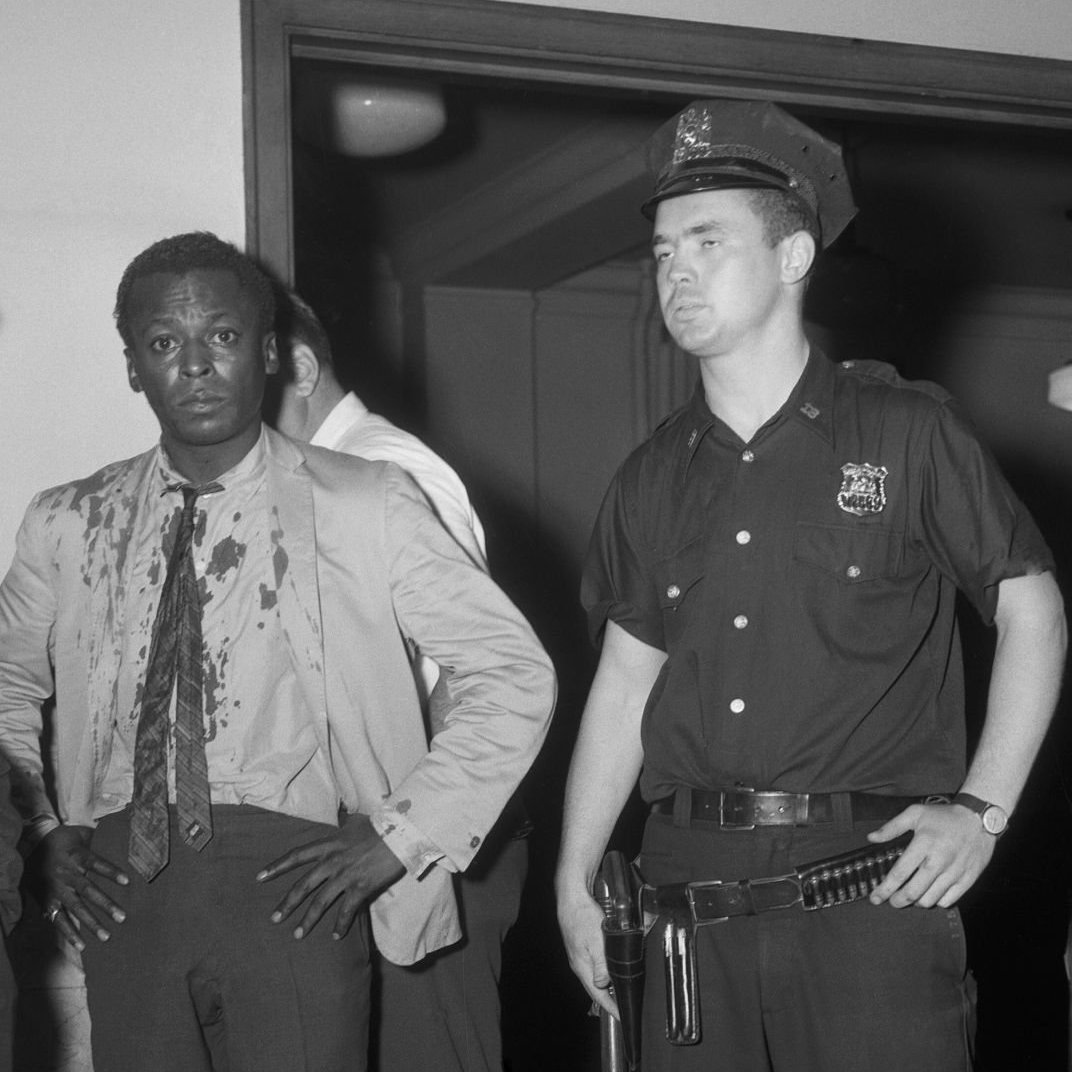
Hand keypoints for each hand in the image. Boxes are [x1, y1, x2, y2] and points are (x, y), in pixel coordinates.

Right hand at [28, 825, 129, 949]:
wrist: (33, 846)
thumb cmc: (64, 840)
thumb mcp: (80, 836)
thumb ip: (98, 840)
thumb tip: (123, 837)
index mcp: (77, 857)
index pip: (96, 864)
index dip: (111, 872)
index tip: (128, 881)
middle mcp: (67, 875)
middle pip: (88, 890)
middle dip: (105, 905)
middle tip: (122, 918)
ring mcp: (57, 890)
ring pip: (75, 908)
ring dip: (91, 923)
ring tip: (106, 936)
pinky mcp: (48, 901)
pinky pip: (59, 919)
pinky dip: (69, 933)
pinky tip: (81, 945)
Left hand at [256, 813, 404, 938]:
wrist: (400, 833)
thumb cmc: (380, 825)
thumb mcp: (356, 822)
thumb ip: (344, 825)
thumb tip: (343, 818)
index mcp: (329, 844)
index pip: (296, 856)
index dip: (277, 867)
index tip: (259, 877)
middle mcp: (332, 861)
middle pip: (303, 885)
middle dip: (287, 903)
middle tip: (274, 918)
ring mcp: (346, 876)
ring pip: (320, 902)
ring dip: (307, 920)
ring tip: (297, 935)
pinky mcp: (360, 887)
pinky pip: (346, 911)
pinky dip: (340, 925)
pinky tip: (336, 937)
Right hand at [557, 885, 617, 1017]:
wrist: (571, 896)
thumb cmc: (583, 916)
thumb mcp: (597, 941)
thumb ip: (600, 965)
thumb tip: (602, 985)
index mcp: (582, 966)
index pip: (597, 994)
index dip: (610, 1007)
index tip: (620, 1017)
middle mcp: (579, 963)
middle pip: (595, 987)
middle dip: (608, 999)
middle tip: (621, 1006)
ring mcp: (578, 954)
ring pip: (594, 975)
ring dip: (605, 985)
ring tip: (616, 992)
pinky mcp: (580, 945)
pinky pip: (592, 964)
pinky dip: (602, 970)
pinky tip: (608, 967)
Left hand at [866, 802, 995, 908]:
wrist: (979, 819)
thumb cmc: (944, 816)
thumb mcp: (915, 813)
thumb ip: (892, 827)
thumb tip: (871, 838)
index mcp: (923, 843)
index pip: (900, 873)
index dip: (885, 888)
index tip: (875, 898)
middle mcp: (939, 861)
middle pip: (913, 892)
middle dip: (898, 901)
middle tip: (892, 901)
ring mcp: (955, 872)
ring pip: (930, 900)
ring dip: (916, 902)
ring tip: (910, 896)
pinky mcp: (968, 879)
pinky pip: (948, 901)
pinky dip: (936, 901)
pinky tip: (930, 893)